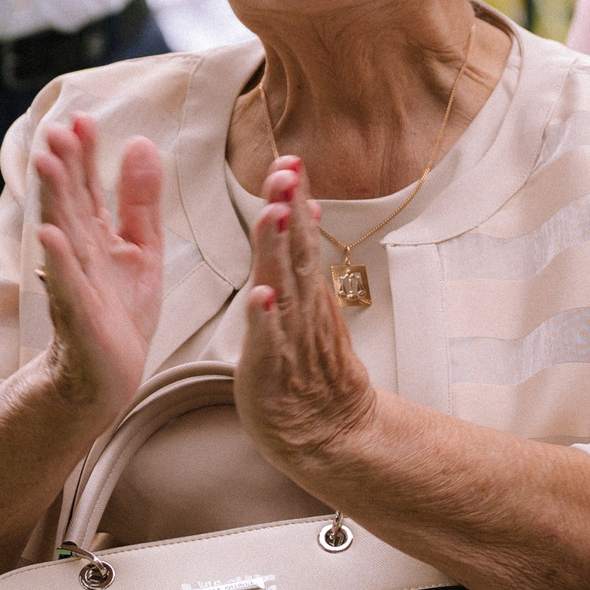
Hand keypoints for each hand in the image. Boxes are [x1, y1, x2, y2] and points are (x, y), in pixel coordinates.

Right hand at [31, 113, 163, 416]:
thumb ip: (140, 200)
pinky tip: (48, 235)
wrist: (109, 376)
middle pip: (69, 205)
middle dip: (62, 168)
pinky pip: (66, 286)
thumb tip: (140, 142)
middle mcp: (79, 256)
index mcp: (95, 237)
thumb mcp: (142, 248)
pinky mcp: (78, 318)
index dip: (84, 155)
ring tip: (46, 164)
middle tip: (54, 130)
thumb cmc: (121, 311)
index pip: (86, 188)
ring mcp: (75, 284)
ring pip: (62, 236)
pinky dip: (56, 262)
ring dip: (54, 200)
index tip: (82, 119)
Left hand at [238, 159, 378, 469]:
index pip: (302, 236)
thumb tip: (305, 205)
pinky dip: (265, 319)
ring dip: (278, 252)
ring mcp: (289, 339)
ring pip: (284, 288)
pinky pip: (269, 342)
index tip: (291, 159)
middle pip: (298, 253)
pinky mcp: (271, 370)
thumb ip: (304, 252)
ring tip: (273, 215)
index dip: (296, 198)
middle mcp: (301, 308)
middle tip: (287, 172)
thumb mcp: (311, 301)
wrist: (328, 429)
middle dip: (290, 210)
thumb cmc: (310, 367)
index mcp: (306, 290)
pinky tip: (261, 296)